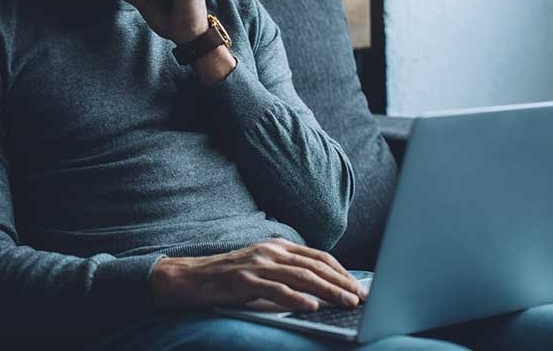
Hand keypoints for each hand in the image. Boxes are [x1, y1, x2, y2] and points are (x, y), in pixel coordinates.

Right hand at [150, 238, 367, 312]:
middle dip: (341, 282)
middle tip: (361, 298)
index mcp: (277, 246)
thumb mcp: (263, 268)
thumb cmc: (229, 277)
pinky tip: (311, 306)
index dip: (341, 272)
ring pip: (300, 277)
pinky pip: (275, 290)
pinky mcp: (244, 281)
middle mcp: (270, 251)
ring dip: (327, 290)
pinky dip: (296, 298)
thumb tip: (322, 291)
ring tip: (346, 303)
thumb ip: (288, 273)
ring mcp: (257, 265)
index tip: (359, 287)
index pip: (318, 257)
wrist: (190, 277)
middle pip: (314, 266)